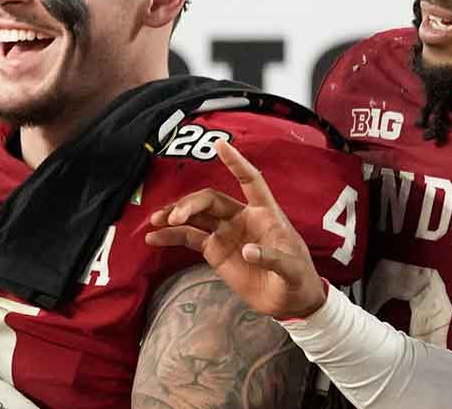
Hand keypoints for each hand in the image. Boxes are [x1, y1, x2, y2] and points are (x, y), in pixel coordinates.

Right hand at [144, 140, 327, 319]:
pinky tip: (154, 238)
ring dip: (175, 215)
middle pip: (210, 200)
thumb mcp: (292, 271)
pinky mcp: (214, 250)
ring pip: (196, 215)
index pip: (250, 181)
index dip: (236, 163)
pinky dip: (170, 236)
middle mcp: (241, 218)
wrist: (289, 306)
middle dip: (190, 204)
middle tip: (175, 217)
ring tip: (156, 221)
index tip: (219, 144)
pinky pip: (188, 237)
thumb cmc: (298, 281)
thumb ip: (272, 259)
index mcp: (264, 214)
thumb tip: (247, 251)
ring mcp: (225, 233)